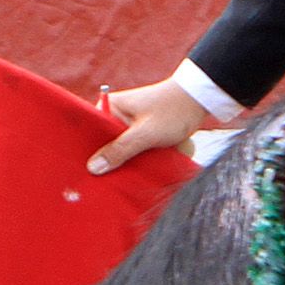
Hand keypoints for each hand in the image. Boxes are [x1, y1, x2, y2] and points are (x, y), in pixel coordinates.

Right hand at [87, 78, 209, 174]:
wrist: (200, 100)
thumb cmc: (173, 111)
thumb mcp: (146, 133)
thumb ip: (120, 150)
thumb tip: (93, 168)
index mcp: (111, 106)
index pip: (90, 132)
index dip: (87, 152)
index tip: (84, 174)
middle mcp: (117, 114)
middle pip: (104, 143)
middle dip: (106, 161)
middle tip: (100, 184)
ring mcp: (130, 124)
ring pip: (119, 149)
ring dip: (121, 163)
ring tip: (114, 183)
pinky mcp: (143, 132)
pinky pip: (132, 149)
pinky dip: (134, 160)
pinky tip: (131, 175)